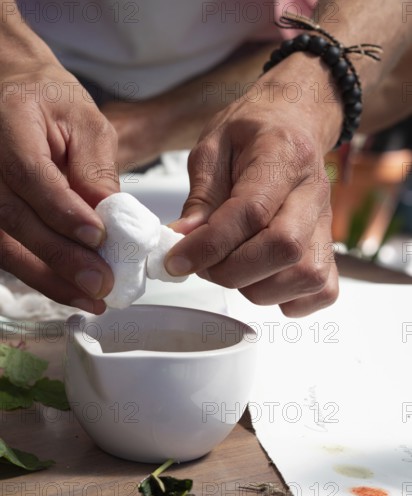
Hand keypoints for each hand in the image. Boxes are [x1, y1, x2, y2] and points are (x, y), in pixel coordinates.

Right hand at [0, 35, 117, 311]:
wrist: (19, 98)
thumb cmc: (55, 107)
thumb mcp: (87, 124)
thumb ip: (95, 168)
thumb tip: (108, 217)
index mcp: (8, 125)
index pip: (30, 175)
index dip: (62, 211)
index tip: (99, 237)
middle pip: (13, 218)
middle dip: (60, 257)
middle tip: (100, 283)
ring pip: (3, 244)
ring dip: (48, 278)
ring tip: (89, 298)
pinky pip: (4, 251)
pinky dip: (37, 275)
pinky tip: (67, 290)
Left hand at [166, 55, 341, 316]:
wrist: (292, 121)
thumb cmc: (250, 132)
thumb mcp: (211, 148)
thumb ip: (200, 197)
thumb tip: (185, 241)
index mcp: (282, 156)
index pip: (251, 213)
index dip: (210, 245)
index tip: (177, 261)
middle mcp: (312, 192)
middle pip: (284, 249)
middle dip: (233, 271)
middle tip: (206, 264)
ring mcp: (326, 222)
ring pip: (305, 275)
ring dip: (258, 287)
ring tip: (233, 269)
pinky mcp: (328, 245)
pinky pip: (323, 289)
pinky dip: (291, 299)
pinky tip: (264, 281)